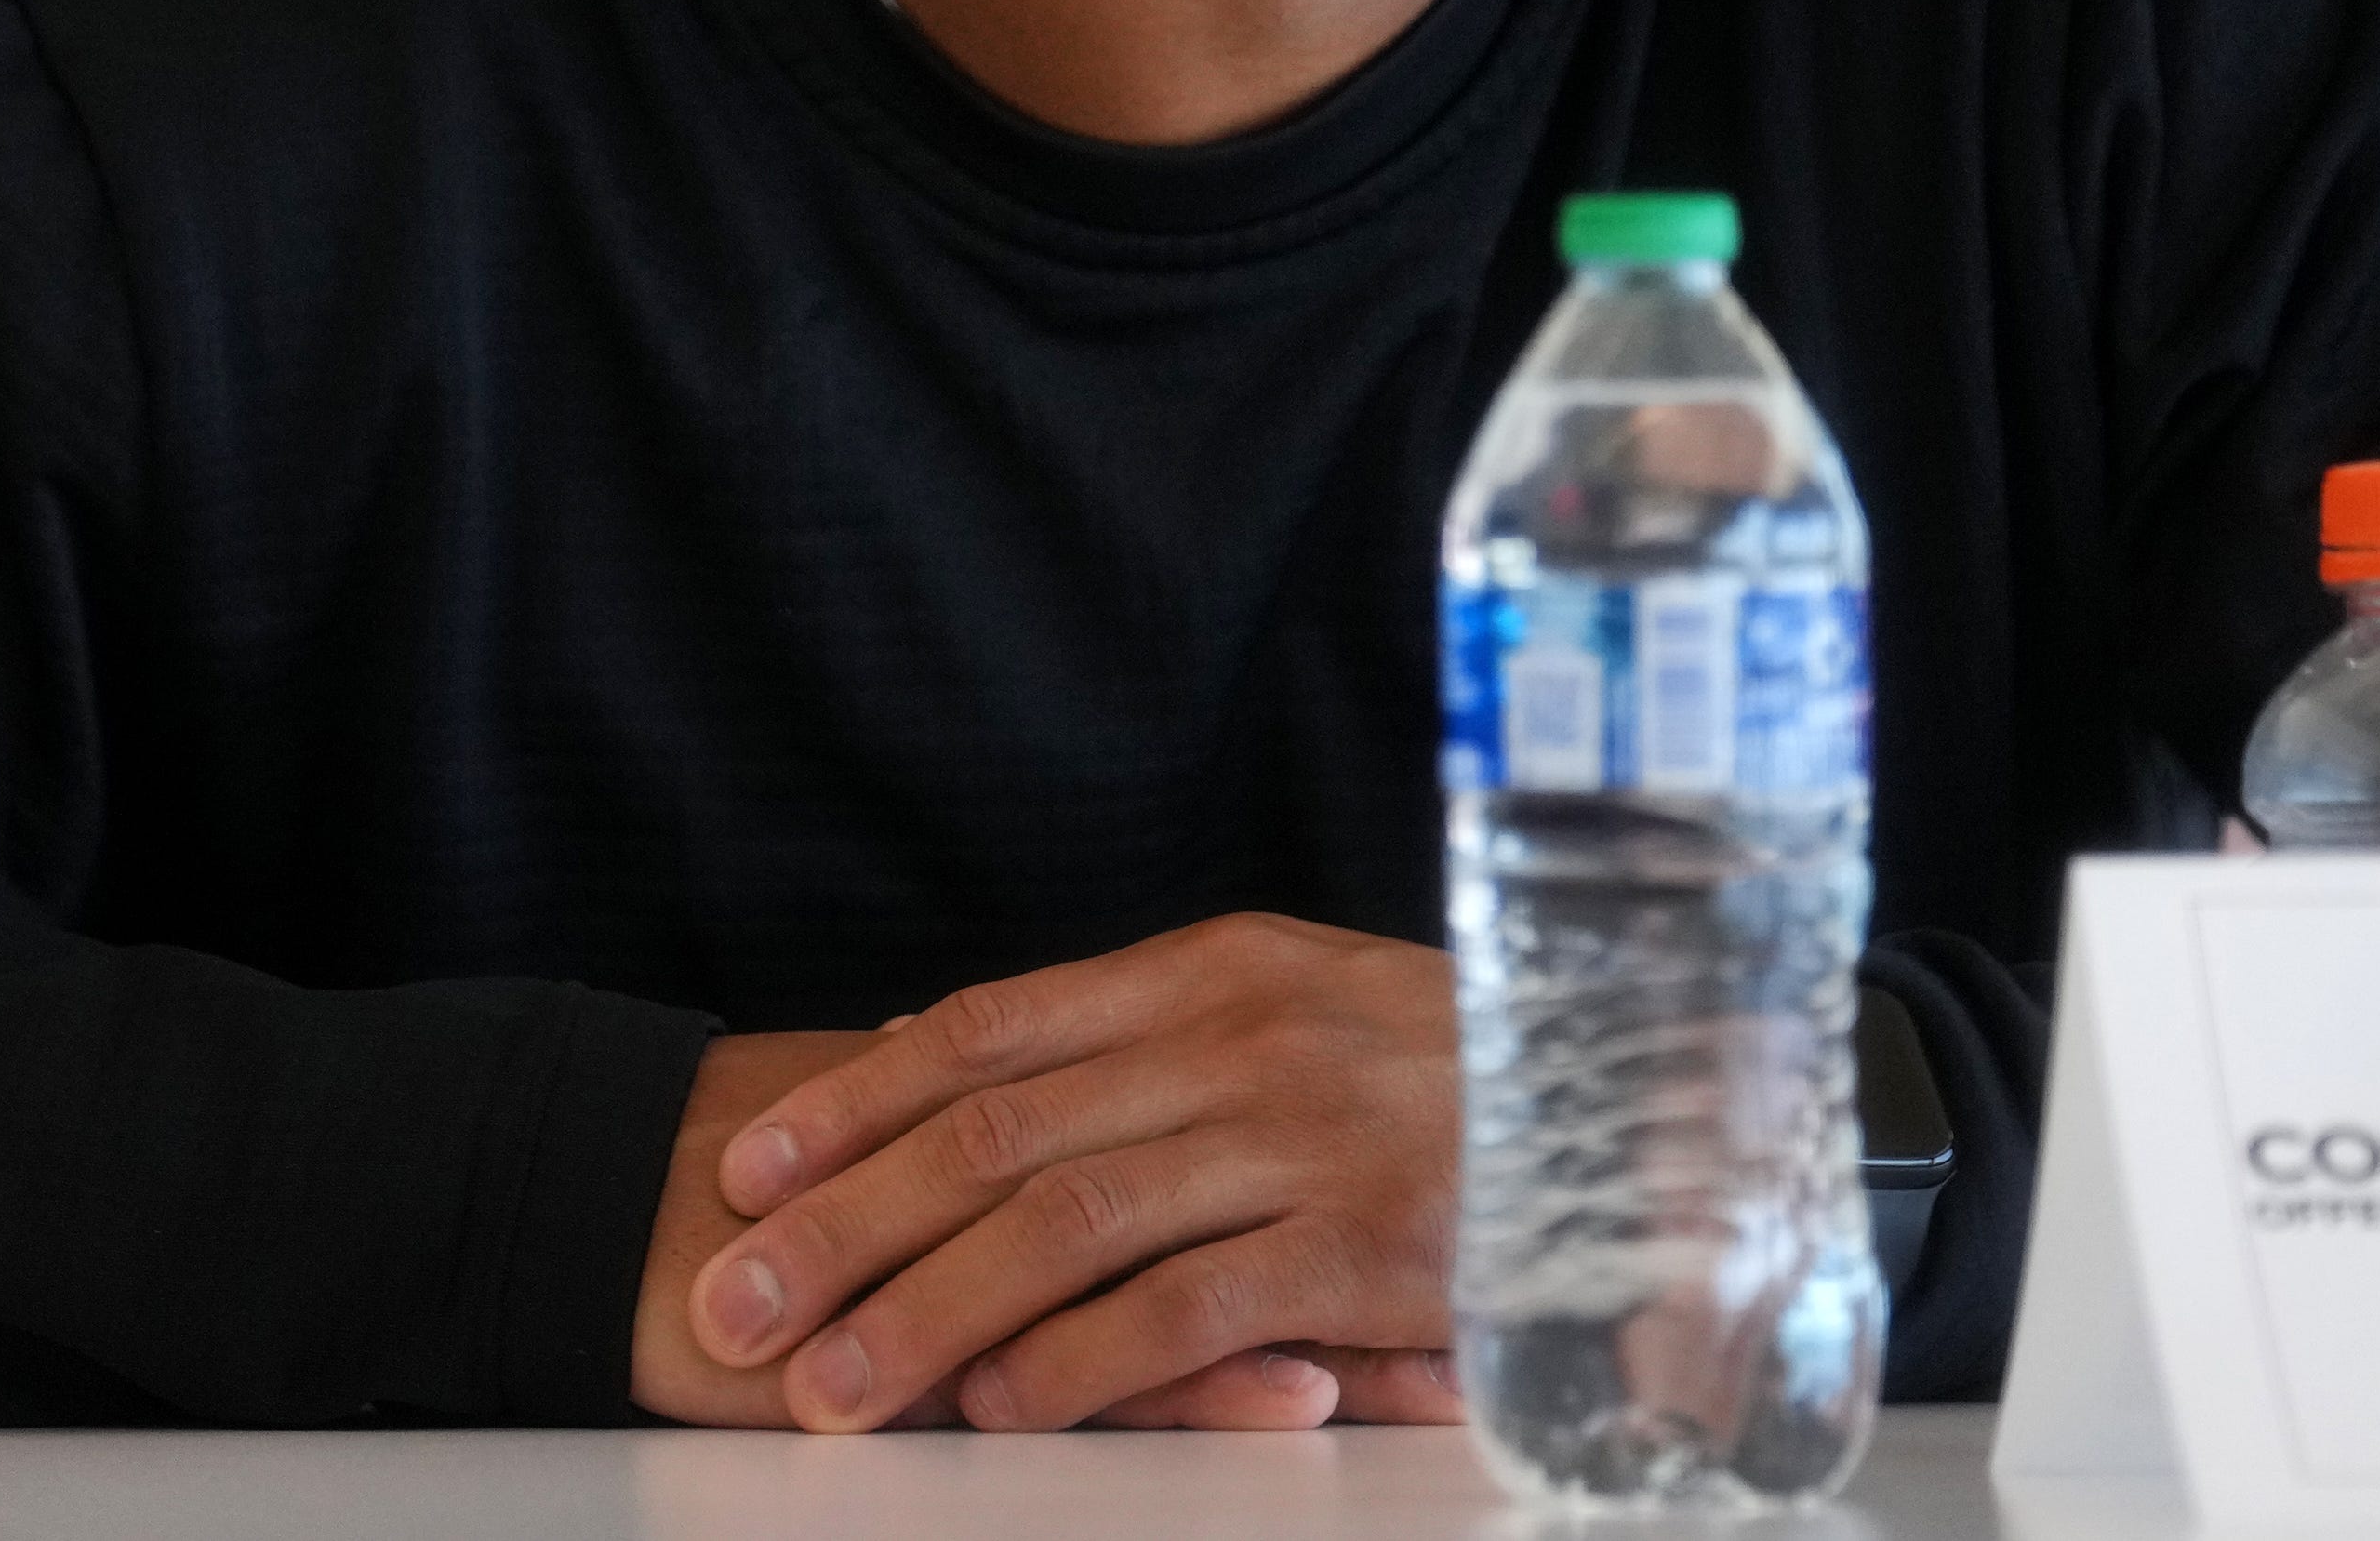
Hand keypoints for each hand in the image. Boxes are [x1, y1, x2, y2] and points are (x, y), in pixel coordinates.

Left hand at [683, 913, 1464, 1432]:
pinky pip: (1187, 1306)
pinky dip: (1079, 1361)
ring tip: (828, 1383)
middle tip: (729, 1300)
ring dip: (926, 1308)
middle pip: (995, 1132)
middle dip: (843, 1221)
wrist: (1649, 1096)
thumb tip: (955, 1053)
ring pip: (1066, 1221)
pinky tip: (999, 1409)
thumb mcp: (1294, 1007)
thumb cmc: (1454, 1069)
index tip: (741, 1168)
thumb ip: (1140, 1040)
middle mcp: (1239, 1038)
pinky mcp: (1366, 1243)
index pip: (987, 1033)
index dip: (853, 1103)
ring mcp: (1302, 1136)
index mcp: (1209, 970)